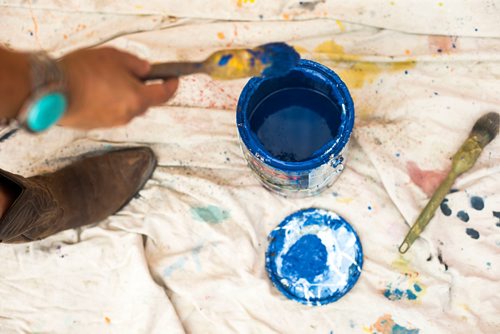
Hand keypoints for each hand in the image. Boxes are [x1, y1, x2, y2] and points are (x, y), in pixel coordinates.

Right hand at [58, 47, 177, 128]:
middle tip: (130, 74)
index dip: (172, 86)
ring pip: (126, 108)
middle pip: (144, 102)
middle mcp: (128, 115)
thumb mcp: (114, 56)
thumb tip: (146, 70)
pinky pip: (109, 113)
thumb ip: (135, 64)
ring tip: (105, 80)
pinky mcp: (96, 126)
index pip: (164, 95)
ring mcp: (112, 123)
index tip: (173, 79)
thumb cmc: (82, 72)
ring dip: (122, 96)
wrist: (52, 90)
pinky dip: (108, 103)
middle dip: (141, 89)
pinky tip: (94, 91)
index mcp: (137, 99)